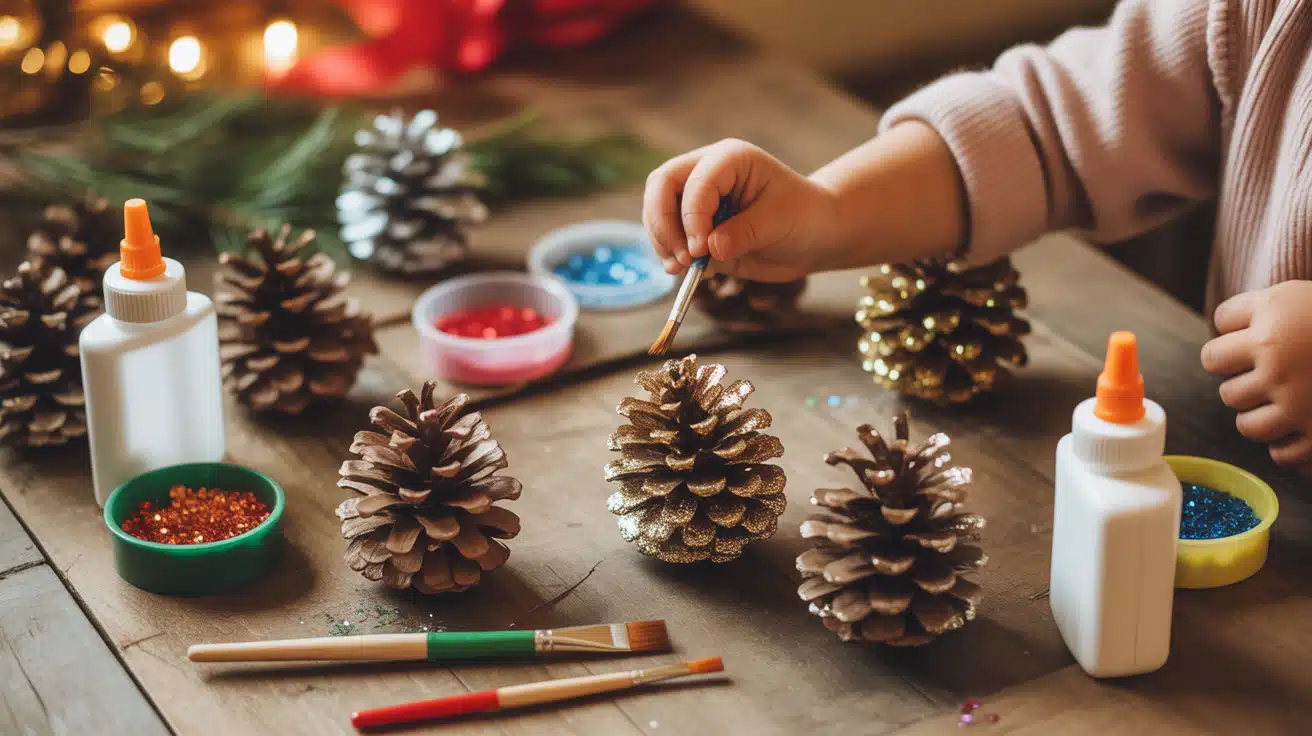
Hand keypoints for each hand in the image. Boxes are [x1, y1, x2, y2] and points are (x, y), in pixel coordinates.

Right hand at [642, 139, 838, 281]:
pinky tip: (684, 272)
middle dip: (664, 224)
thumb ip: (744, 233)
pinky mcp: (694, 225)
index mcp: (730, 160)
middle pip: (661, 186)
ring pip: (656, 210)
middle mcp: (707, 173)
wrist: (813, 235)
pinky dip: (669, 254)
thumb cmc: (804, 217)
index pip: (695, 180)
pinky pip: (667, 235)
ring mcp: (696, 199)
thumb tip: (710, 249)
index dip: (691, 215)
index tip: (701, 249)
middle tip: (682, 258)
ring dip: (662, 241)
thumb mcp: (780, 222)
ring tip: (682, 268)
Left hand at [1201, 281, 1311, 468]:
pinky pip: (1282, 455)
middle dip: (1247, 386)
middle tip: (1275, 376)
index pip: (1212, 357)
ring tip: (1286, 401)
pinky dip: (1289, 445)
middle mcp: (1279, 369)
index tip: (1248, 348)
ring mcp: (1300, 405)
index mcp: (1268, 333)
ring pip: (1248, 427)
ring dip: (1262, 417)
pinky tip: (1303, 424)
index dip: (1228, 353)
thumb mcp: (1289, 296)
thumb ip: (1246, 313)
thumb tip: (1216, 336)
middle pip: (1228, 394)